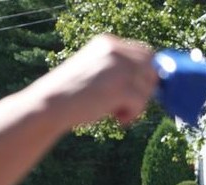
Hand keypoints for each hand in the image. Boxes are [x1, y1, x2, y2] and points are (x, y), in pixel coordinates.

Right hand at [29, 34, 157, 129]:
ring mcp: (118, 68)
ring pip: (147, 89)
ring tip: (117, 113)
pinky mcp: (120, 87)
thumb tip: (153, 83)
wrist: (52, 104)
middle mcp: (115, 50)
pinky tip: (117, 119)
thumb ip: (120, 71)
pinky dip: (132, 115)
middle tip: (129, 105)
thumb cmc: (73, 94)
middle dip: (145, 90)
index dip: (147, 74)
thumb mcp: (98, 72)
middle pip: (151, 70)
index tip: (139, 91)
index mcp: (108, 43)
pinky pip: (140, 103)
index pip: (145, 53)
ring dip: (137, 105)